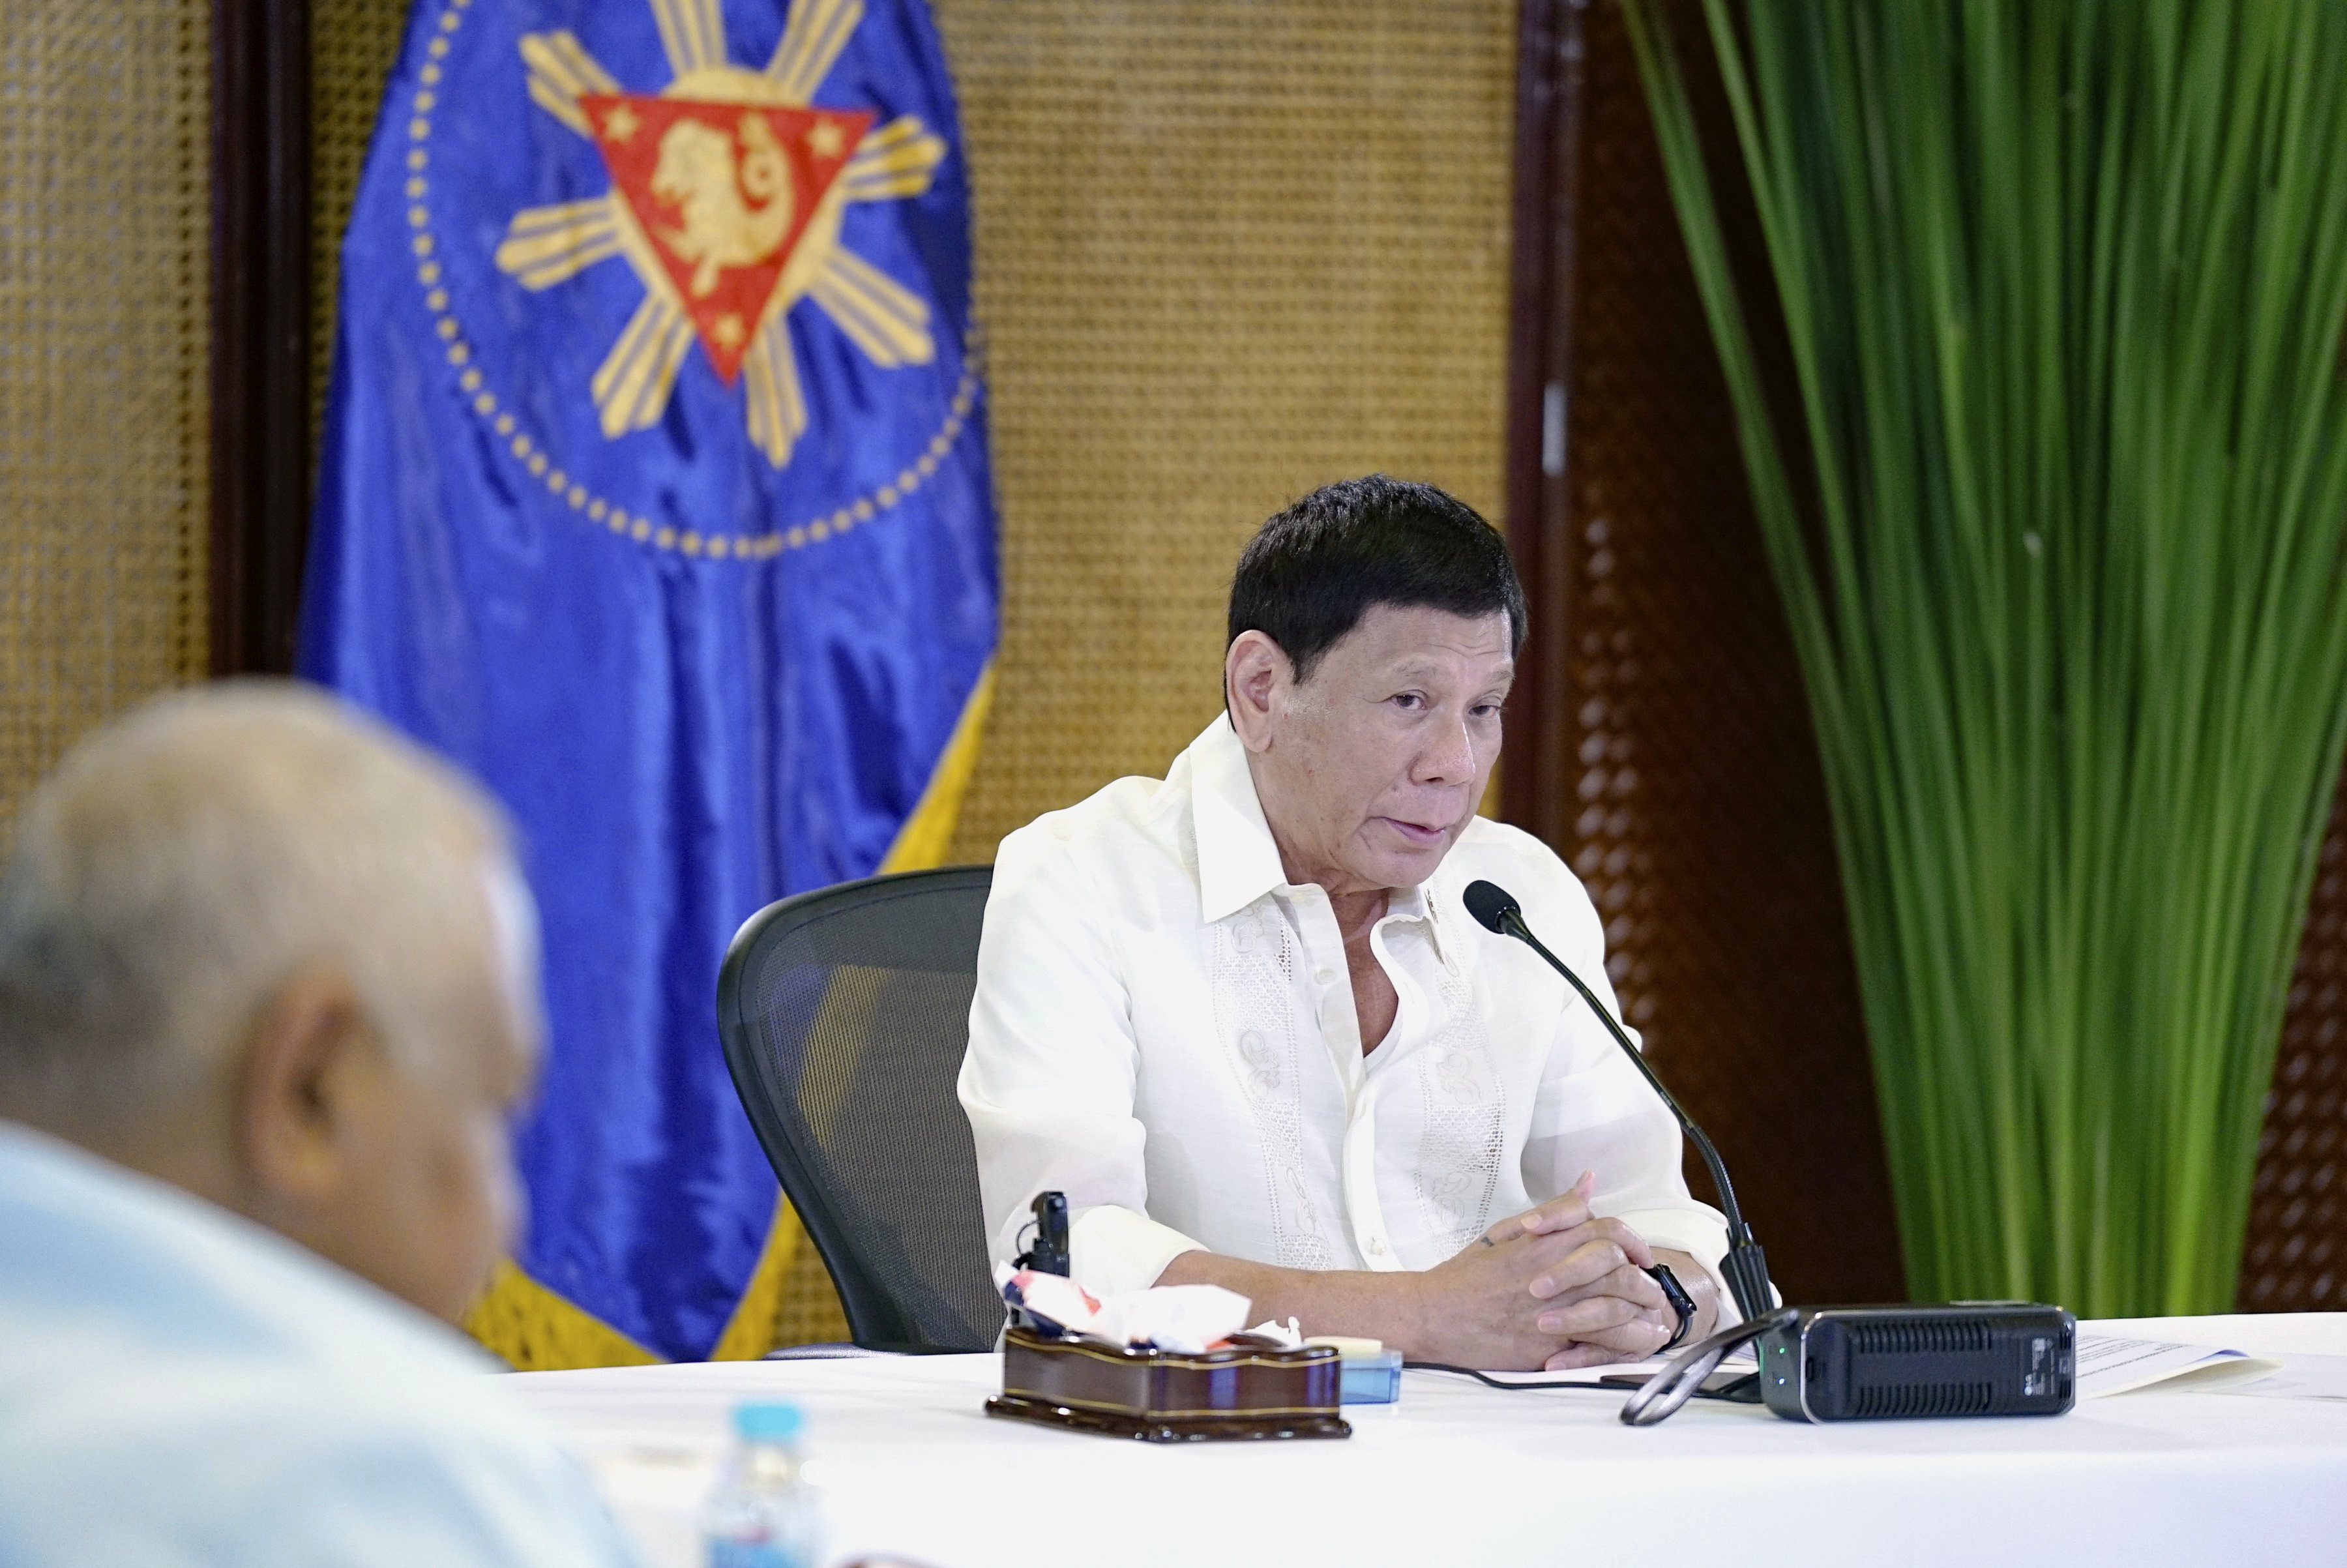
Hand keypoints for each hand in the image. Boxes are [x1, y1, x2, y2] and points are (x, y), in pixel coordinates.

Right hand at [1401, 1171, 1667, 1369]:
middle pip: (1619, 1268)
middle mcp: (1553, 1274)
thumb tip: (1587, 1182)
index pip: (1606, 1231)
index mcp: (1544, 1243)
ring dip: (1641, 1311)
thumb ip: (1554, 1211)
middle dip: (1644, 1278)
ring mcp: (1553, 1310)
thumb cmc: (1466, 1277)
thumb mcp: (1506, 1231)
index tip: (1638, 1254)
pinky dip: (1627, 1344)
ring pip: (1617, 1306)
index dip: (1632, 1241)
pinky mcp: (1549, 1343)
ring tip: (1651, 1317)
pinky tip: (1639, 1343)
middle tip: (1649, 1287)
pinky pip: (1602, 1343)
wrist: (1434, 1315)